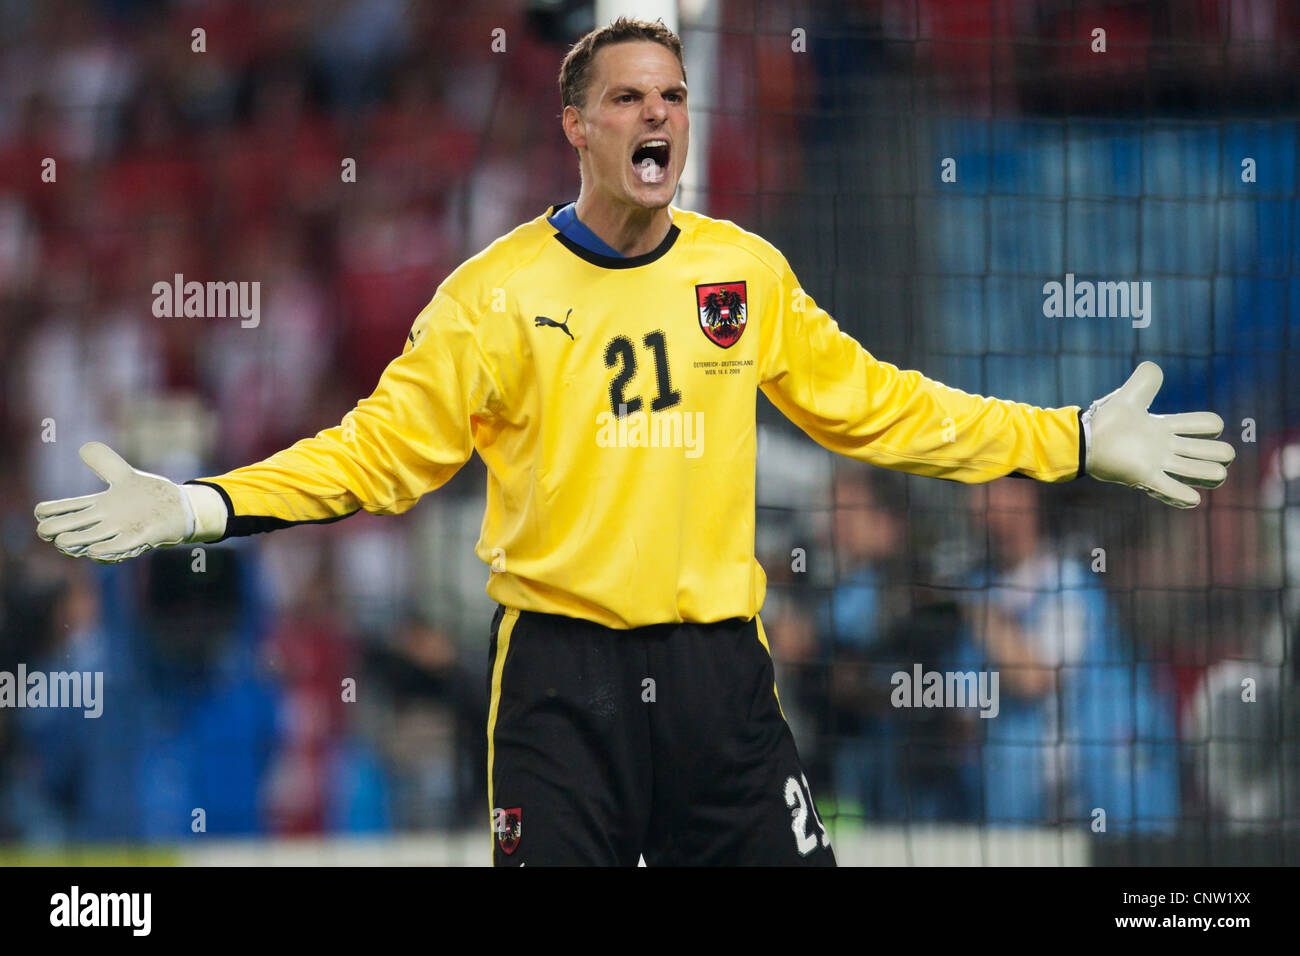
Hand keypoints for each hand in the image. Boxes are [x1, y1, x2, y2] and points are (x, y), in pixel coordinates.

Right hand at [34, 442, 221, 562]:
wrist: (182, 509)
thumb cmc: (149, 495)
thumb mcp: (125, 476)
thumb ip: (105, 463)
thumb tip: (84, 447)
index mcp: (98, 506)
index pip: (64, 509)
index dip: (47, 513)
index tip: (41, 514)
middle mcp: (105, 522)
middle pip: (67, 529)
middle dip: (51, 531)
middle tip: (48, 533)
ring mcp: (121, 530)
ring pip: (87, 541)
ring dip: (73, 542)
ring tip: (65, 543)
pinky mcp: (141, 537)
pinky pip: (118, 547)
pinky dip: (104, 550)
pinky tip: (93, 550)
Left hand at [1083, 362, 1234, 508]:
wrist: (1083, 440)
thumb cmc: (1105, 420)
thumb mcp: (1129, 396)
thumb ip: (1144, 380)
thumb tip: (1155, 367)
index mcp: (1165, 427)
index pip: (1204, 424)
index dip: (1212, 425)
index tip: (1208, 426)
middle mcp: (1166, 447)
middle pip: (1211, 452)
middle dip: (1220, 453)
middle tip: (1216, 456)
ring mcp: (1158, 464)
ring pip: (1200, 472)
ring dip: (1210, 474)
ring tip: (1213, 475)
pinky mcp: (1145, 477)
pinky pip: (1172, 490)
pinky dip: (1185, 497)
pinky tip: (1192, 498)